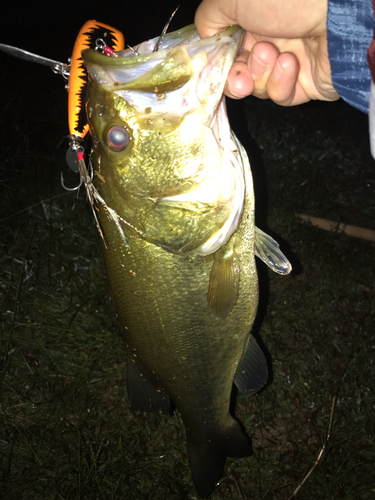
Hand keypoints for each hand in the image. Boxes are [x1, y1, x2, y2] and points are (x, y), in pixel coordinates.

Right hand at [195, 0, 339, 104]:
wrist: (335, 13)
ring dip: (260, 74)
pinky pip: (282, 95)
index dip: (218, 63)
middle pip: (239, 72)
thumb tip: (205, 38)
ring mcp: (289, 61)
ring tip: (274, 54)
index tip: (212, 71)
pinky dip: (281, 84)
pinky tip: (290, 64)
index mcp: (252, 18)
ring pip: (258, 86)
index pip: (226, 49)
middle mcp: (270, 38)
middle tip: (240, 76)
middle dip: (236, 77)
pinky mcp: (307, 83)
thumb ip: (209, 19)